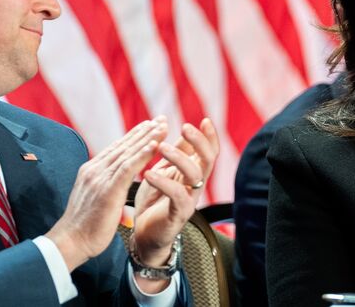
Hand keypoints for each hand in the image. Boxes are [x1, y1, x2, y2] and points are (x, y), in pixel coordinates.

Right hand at [46, 118, 167, 270]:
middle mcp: (94, 169)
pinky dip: (142, 155)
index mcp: (91, 171)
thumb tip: (113, 182)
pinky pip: (128, 168)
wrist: (70, 242)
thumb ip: (103, 185)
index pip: (116, 148)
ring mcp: (99, 178)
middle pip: (123, 145)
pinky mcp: (107, 189)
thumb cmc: (84, 226)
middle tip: (161, 119)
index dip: (134, 136)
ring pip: (128, 153)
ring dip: (148, 138)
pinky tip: (155, 145)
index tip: (150, 125)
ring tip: (163, 126)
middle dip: (144, 131)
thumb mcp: (94, 199)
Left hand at [131, 118, 219, 288]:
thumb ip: (176, 153)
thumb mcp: (165, 171)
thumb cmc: (155, 201)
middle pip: (208, 160)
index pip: (209, 152)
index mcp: (193, 173)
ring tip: (160, 147)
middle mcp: (196, 186)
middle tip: (185, 126)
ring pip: (195, 175)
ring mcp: (189, 200)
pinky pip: (177, 195)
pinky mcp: (179, 214)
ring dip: (178, 158)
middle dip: (199, 142)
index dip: (209, 136)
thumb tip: (185, 129)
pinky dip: (163, 182)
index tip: (205, 119)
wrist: (145, 234)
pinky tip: (148, 173)